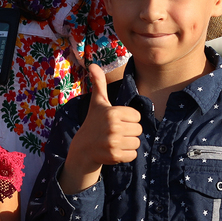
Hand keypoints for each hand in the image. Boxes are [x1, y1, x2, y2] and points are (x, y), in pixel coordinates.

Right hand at [60, 65, 141, 193]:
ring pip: (137, 143)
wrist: (82, 148)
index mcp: (113, 112)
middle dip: (129, 133)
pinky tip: (115, 151)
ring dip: (128, 144)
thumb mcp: (97, 103)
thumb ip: (98, 83)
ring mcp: (113, 142)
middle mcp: (113, 126)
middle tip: (114, 133)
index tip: (116, 122)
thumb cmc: (93, 123)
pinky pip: (133, 155)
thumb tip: (92, 64)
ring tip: (115, 142)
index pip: (137, 116)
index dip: (129, 120)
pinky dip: (126, 155)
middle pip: (139, 130)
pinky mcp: (114, 155)